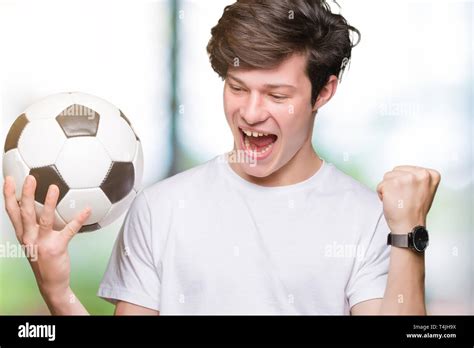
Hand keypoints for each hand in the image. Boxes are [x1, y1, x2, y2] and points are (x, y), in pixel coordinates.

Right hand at [3, 175, 90, 296]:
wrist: (51, 283)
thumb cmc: (44, 259)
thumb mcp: (34, 241)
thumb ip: (36, 224)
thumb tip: (43, 204)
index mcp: (23, 234)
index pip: (12, 212)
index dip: (9, 195)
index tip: (9, 179)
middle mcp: (29, 237)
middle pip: (25, 212)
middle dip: (26, 194)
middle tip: (30, 177)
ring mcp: (42, 243)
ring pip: (44, 219)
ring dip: (50, 202)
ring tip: (54, 187)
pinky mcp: (57, 248)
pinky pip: (69, 230)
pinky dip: (79, 218)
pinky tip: (87, 209)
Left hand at [376, 165, 440, 233]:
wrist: (410, 226)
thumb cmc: (415, 212)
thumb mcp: (425, 191)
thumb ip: (418, 179)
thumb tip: (406, 172)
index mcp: (431, 174)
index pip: (406, 169)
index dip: (404, 183)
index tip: (411, 194)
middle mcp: (421, 174)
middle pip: (395, 171)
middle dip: (395, 184)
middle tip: (404, 198)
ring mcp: (407, 178)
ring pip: (387, 177)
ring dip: (388, 189)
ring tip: (398, 200)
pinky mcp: (393, 184)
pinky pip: (380, 185)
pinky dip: (382, 194)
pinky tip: (392, 202)